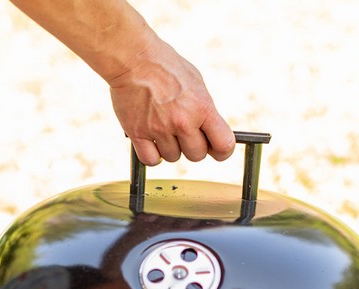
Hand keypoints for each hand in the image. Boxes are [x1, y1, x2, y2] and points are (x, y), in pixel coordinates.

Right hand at [108, 39, 234, 165]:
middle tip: (184, 134)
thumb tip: (210, 132)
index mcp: (202, 108)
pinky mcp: (138, 133)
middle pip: (197, 155)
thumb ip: (204, 110)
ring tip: (164, 130)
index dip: (222, 150)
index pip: (224, 144)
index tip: (217, 150)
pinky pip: (150, 160)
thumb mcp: (196, 84)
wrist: (134, 58)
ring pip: (172, 157)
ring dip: (170, 148)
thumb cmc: (166, 67)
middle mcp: (182, 121)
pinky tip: (152, 142)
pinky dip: (152, 155)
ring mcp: (159, 129)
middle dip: (193, 147)